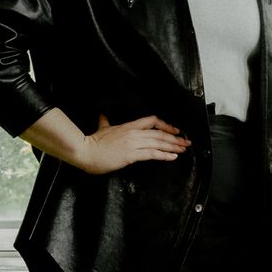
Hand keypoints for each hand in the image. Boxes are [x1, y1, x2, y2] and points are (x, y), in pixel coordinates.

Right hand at [74, 114, 188, 174]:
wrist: (85, 151)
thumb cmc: (93, 142)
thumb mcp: (101, 128)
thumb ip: (104, 121)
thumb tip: (102, 115)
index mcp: (128, 126)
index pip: (152, 121)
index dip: (166, 125)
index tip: (175, 130)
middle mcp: (134, 133)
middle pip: (159, 133)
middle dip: (175, 138)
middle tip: (186, 142)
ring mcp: (133, 143)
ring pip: (158, 142)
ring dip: (173, 146)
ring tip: (184, 149)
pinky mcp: (131, 154)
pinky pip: (152, 153)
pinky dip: (164, 155)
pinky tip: (172, 157)